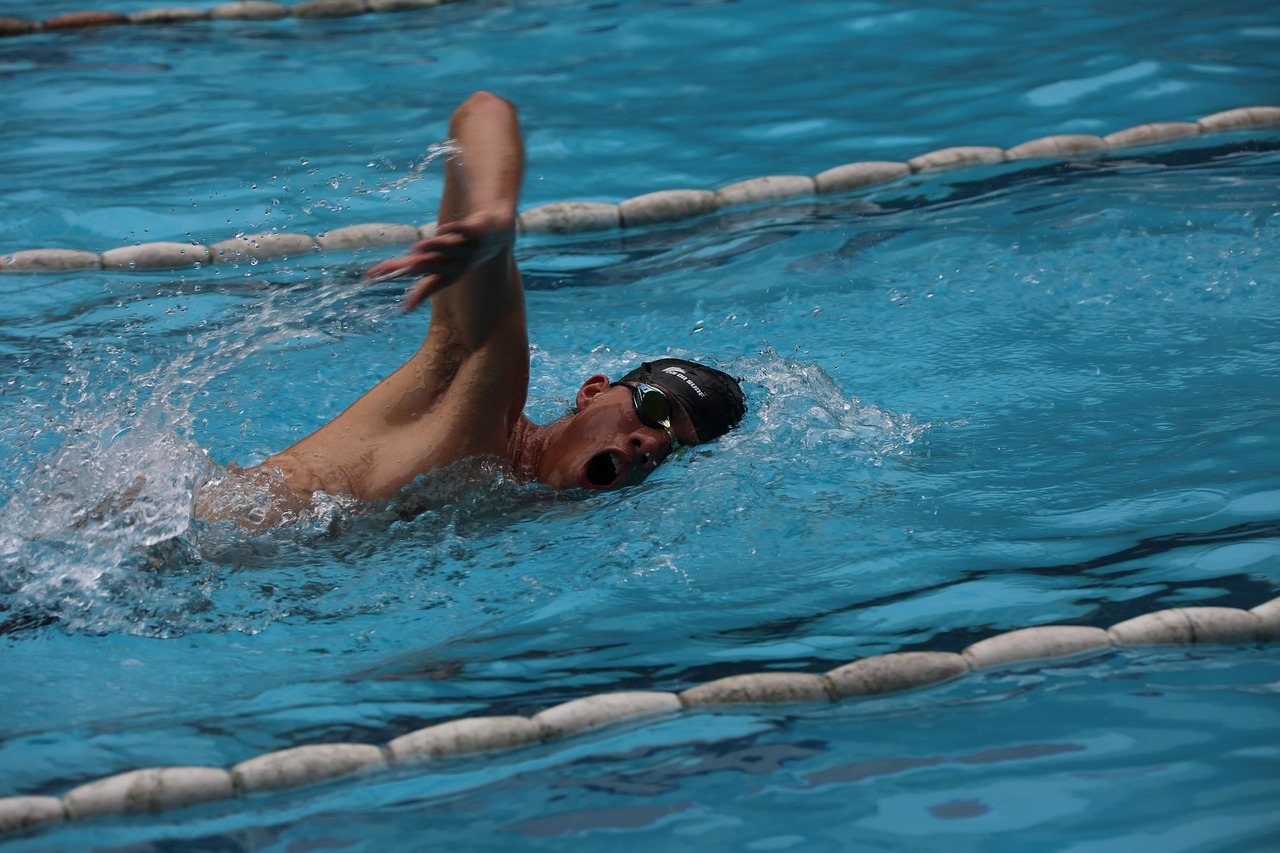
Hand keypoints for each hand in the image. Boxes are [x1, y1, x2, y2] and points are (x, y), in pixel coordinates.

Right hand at [365, 213, 513, 311]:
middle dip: (420, 267)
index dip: (418, 296)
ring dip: (435, 248)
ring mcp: (470, 249)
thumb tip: (374, 277)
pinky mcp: (479, 232)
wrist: (497, 232)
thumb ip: (408, 267)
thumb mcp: (436, 260)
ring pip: (451, 249)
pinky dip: (456, 230)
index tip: (404, 309)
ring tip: (418, 247)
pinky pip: (468, 231)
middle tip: (403, 268)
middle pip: (436, 265)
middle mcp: (459, 264)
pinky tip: (444, 229)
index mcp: (448, 274)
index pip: (429, 285)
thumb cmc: (460, 248)